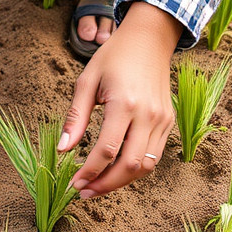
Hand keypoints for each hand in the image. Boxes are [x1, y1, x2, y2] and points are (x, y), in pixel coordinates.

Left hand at [58, 2, 181, 197]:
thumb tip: (63, 150)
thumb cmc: (114, 57)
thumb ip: (75, 118)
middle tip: (84, 191)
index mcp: (125, 103)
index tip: (74, 183)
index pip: (106, 150)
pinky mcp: (169, 122)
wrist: (149, 40)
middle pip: (129, 166)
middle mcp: (148, 115)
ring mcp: (162, 120)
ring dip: (121, 182)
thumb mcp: (86, 81)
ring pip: (146, 167)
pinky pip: (154, 156)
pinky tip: (116, 170)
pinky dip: (136, 169)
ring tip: (98, 185)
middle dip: (105, 184)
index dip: (89, 172)